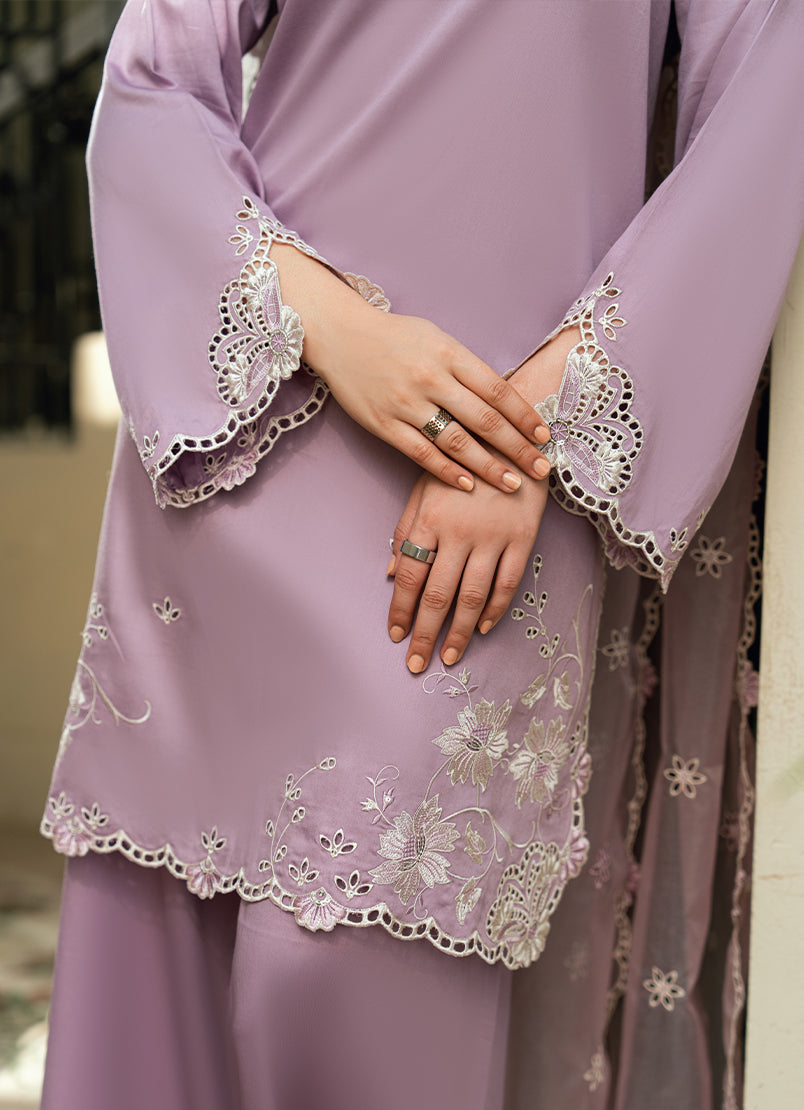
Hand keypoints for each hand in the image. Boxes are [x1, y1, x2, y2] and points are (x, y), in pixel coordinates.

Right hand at [271, 244, 551, 493]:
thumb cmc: (394, 336)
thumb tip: (503, 399)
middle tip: (541, 469)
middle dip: (518, 447)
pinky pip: (422, 454)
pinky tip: (468, 484)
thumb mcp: (436, 337)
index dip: (524, 416)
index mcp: (449, 353)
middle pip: (484, 420)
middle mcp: (430, 379)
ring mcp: (406, 404)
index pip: (497, 390)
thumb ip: (466, 367)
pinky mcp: (384, 424)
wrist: (340, 335)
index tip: (545, 436)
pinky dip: (448, 471)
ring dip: (488, 466)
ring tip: (511, 483)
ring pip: (456, 442)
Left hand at [387, 465, 548, 672]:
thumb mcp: (425, 486)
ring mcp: (493, 537)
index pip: (409, 575)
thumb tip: (388, 573)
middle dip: (423, 634)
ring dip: (459, 633)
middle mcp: (459, 532)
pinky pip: (507, 583)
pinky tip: (482, 628)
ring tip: (449, 657)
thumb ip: (405, 528)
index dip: (400, 609)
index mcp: (429, 519)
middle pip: (438, 595)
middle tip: (415, 664)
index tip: (395, 635)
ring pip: (472, 597)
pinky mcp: (522, 538)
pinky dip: (495, 609)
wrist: (515, 437)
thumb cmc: (462, 462)